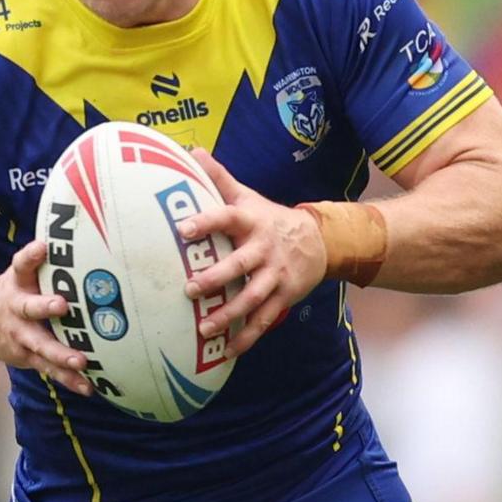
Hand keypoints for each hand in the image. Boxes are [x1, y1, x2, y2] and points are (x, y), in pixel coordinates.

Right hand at [0, 238, 91, 394]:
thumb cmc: (14, 293)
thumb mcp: (20, 274)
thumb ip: (40, 261)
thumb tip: (69, 236)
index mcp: (16, 285)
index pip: (21, 265)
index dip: (30, 256)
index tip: (42, 247)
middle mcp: (17, 311)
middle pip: (29, 308)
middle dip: (45, 308)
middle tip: (62, 305)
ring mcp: (21, 337)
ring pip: (41, 346)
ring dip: (60, 354)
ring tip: (81, 361)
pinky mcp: (27, 357)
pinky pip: (48, 369)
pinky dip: (67, 379)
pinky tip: (87, 386)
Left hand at [172, 148, 322, 358]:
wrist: (320, 241)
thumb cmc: (268, 218)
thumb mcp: (247, 196)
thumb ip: (218, 177)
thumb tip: (189, 150)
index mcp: (251, 222)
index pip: (226, 218)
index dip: (206, 222)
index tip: (182, 229)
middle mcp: (264, 249)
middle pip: (240, 265)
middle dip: (216, 279)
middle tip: (189, 290)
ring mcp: (276, 276)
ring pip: (252, 298)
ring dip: (228, 315)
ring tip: (204, 329)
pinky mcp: (284, 297)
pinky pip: (265, 320)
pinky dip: (248, 337)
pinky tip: (228, 352)